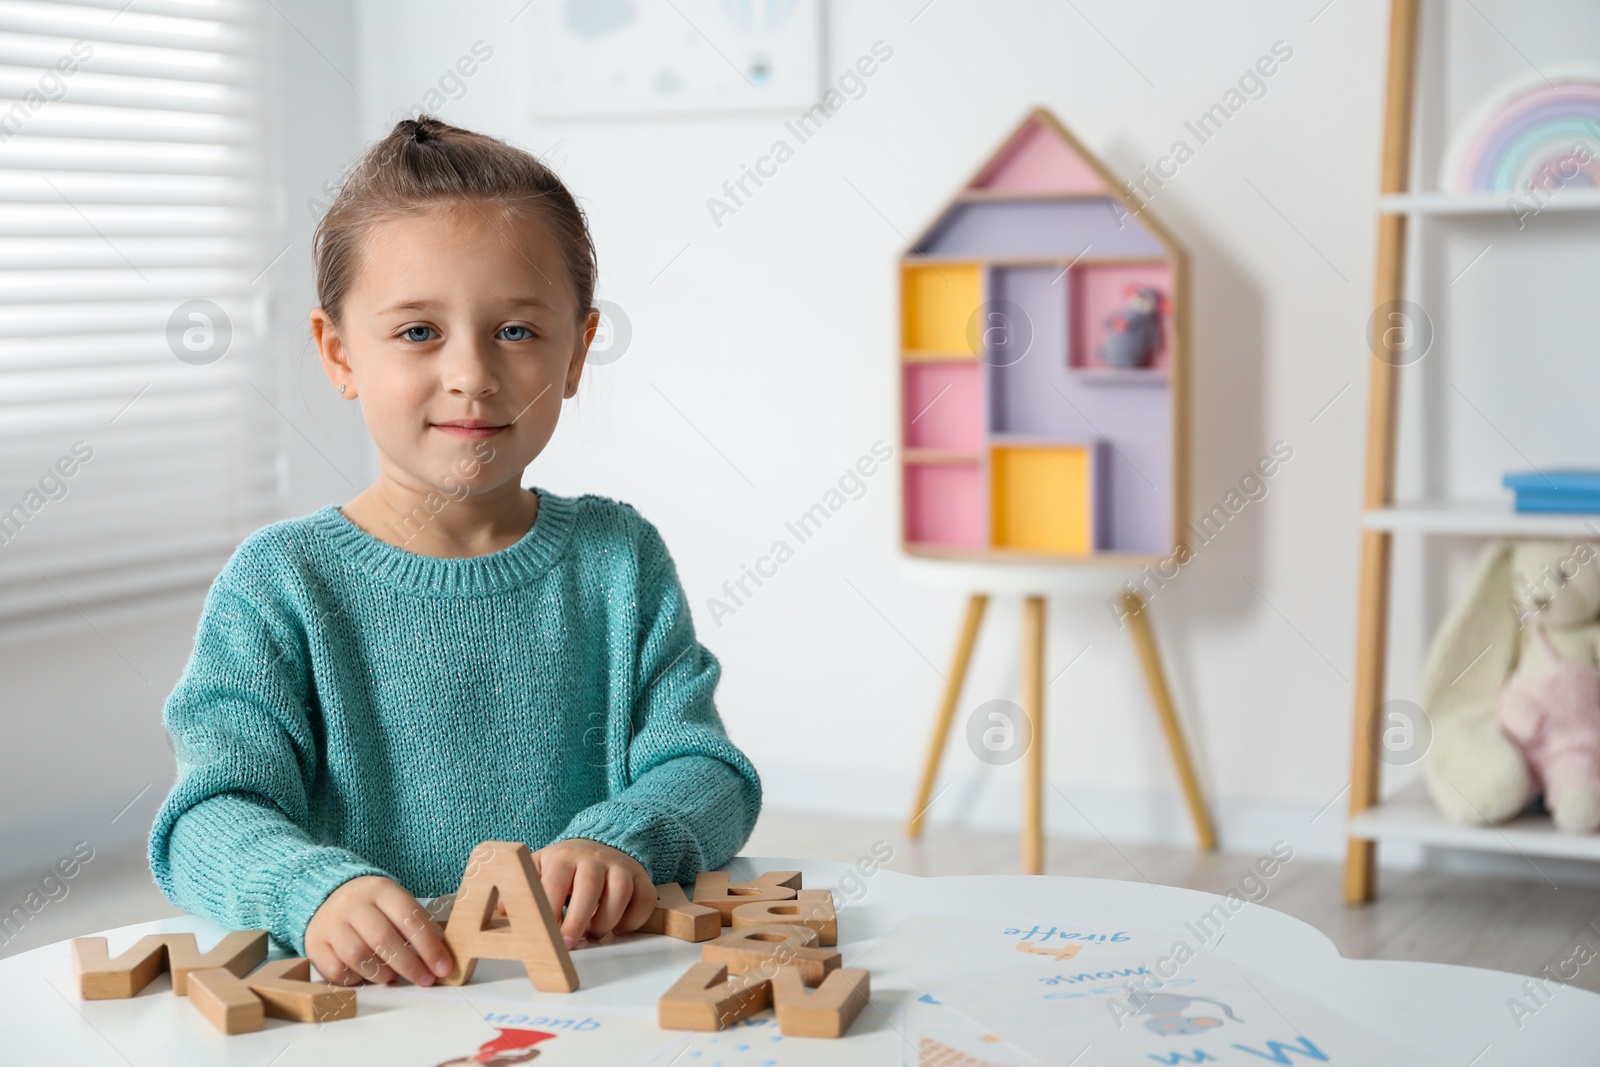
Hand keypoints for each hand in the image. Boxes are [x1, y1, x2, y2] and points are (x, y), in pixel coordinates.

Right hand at [305, 874, 453, 986]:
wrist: (326, 895)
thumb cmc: (372, 906)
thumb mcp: (395, 903)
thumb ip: (417, 925)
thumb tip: (442, 956)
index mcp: (380, 889)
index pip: (409, 917)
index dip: (429, 945)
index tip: (443, 967)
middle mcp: (353, 903)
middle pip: (383, 938)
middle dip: (409, 964)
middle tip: (425, 979)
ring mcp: (330, 923)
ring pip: (358, 955)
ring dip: (382, 973)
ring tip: (393, 977)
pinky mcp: (314, 944)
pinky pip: (337, 970)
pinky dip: (356, 979)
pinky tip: (367, 977)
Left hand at [531, 838, 655, 948]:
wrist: (600, 846)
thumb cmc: (563, 868)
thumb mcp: (538, 870)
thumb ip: (519, 890)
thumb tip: (502, 913)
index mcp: (563, 857)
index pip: (556, 883)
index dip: (550, 911)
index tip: (545, 935)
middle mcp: (593, 858)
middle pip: (589, 888)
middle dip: (577, 921)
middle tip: (568, 946)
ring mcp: (620, 867)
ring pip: (619, 894)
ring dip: (605, 922)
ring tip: (593, 933)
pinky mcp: (642, 878)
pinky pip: (644, 902)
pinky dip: (632, 921)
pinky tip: (617, 928)